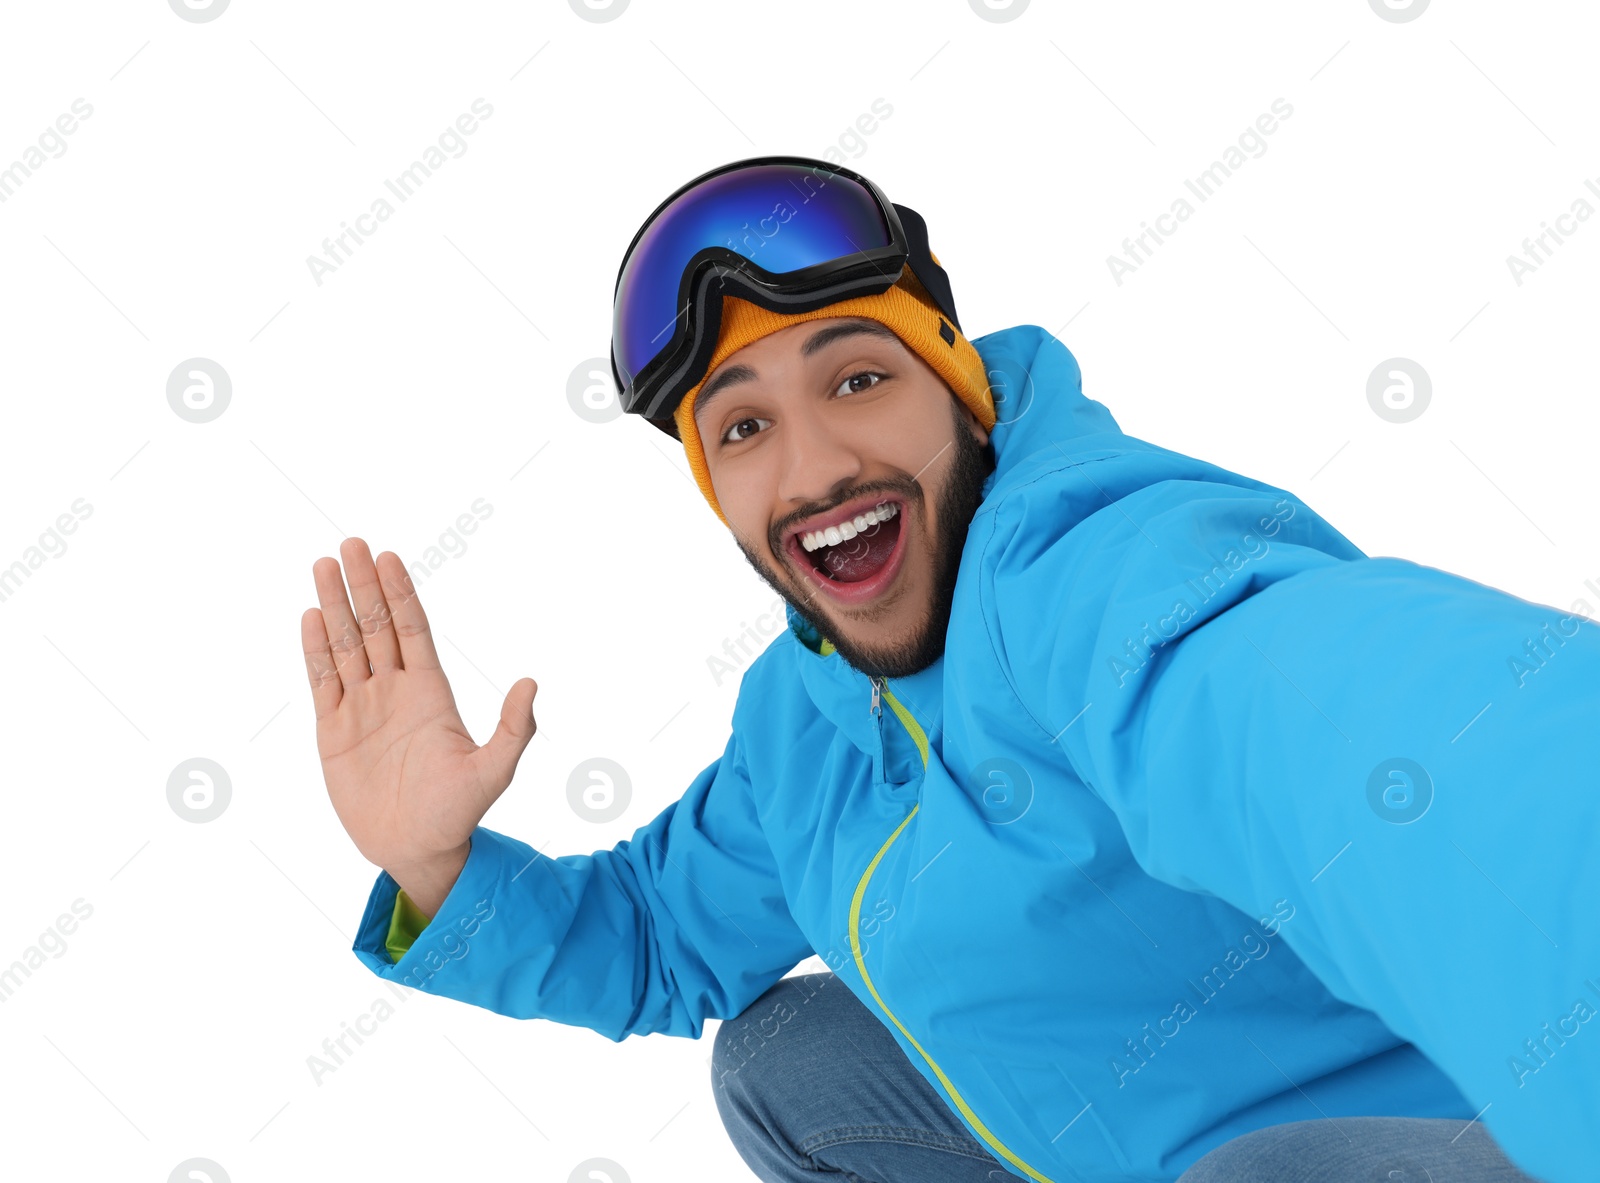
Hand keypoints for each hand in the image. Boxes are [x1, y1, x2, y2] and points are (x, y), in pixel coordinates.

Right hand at [302, 538, 537, 909]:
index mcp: (431, 692)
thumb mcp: (494, 773)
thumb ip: (514, 729)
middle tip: (350, 543)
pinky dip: (315, 650)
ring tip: (323, 565)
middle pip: (376, 626)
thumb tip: (531, 683)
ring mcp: (363, 707)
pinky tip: (311, 617)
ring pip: (346, 646)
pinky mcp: (335, 731)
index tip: (390, 556)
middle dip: (364, 585)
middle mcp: (395, 691)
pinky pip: (322, 682)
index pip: (413, 630)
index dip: (402, 593)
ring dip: (335, 606)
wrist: (416, 849)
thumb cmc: (458, 812)